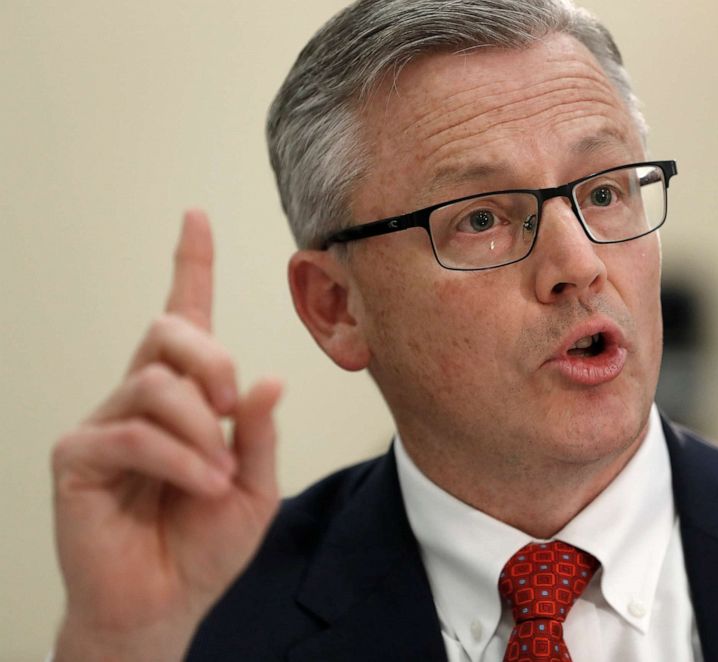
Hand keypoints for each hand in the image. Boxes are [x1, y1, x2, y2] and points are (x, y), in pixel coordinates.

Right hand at [51, 211, 282, 660]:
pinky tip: (200, 485)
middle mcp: (142, 397)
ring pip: (155, 381)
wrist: (164, 604)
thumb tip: (267, 377)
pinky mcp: (77, 456)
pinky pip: (130, 432)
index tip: (196, 217)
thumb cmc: (203, 543)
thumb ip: (259, 432)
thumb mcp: (254, 486)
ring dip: (201, 428)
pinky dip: (178, 458)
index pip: (185, 317)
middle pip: (170, 330)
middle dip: (212, 359)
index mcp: (187, 396)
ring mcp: (105, 423)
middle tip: (233, 406)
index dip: (190, 264)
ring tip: (216, 473)